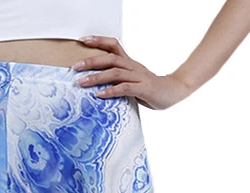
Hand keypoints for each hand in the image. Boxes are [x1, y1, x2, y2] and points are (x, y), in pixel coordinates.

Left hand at [73, 35, 193, 109]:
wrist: (174, 91)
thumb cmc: (150, 88)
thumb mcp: (132, 80)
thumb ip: (118, 80)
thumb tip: (98, 85)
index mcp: (129, 63)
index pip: (113, 46)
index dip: (98, 41)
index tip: (82, 40)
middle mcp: (132, 66)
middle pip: (110, 58)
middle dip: (91, 61)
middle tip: (74, 67)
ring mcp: (138, 76)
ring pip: (115, 72)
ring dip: (96, 77)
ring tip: (81, 82)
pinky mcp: (143, 88)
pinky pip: (125, 88)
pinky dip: (111, 91)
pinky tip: (99, 95)